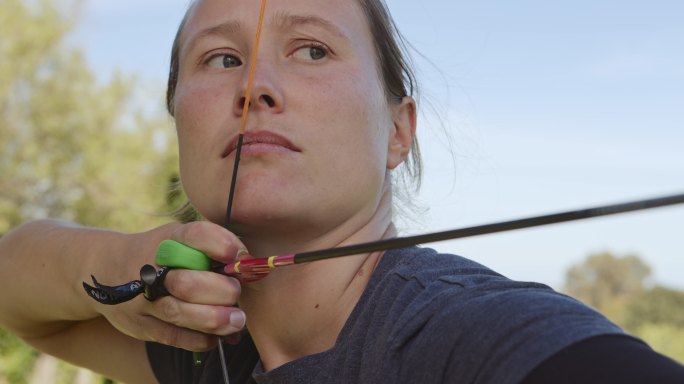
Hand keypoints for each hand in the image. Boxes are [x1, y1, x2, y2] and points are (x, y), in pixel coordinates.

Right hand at [97, 221, 246, 350]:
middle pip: (188, 282)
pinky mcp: (139, 324)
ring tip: (236, 321)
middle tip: (236, 293)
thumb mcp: (181, 238)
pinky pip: (173, 336)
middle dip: (220, 290)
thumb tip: (253, 267)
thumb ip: (214, 249)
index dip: (222, 245)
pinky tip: (215, 337)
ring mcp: (142, 297)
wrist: (105, 268)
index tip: (239, 257)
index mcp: (169, 239)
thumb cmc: (162, 254)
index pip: (197, 235)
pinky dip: (198, 339)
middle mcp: (153, 267)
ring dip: (214, 319)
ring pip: (179, 312)